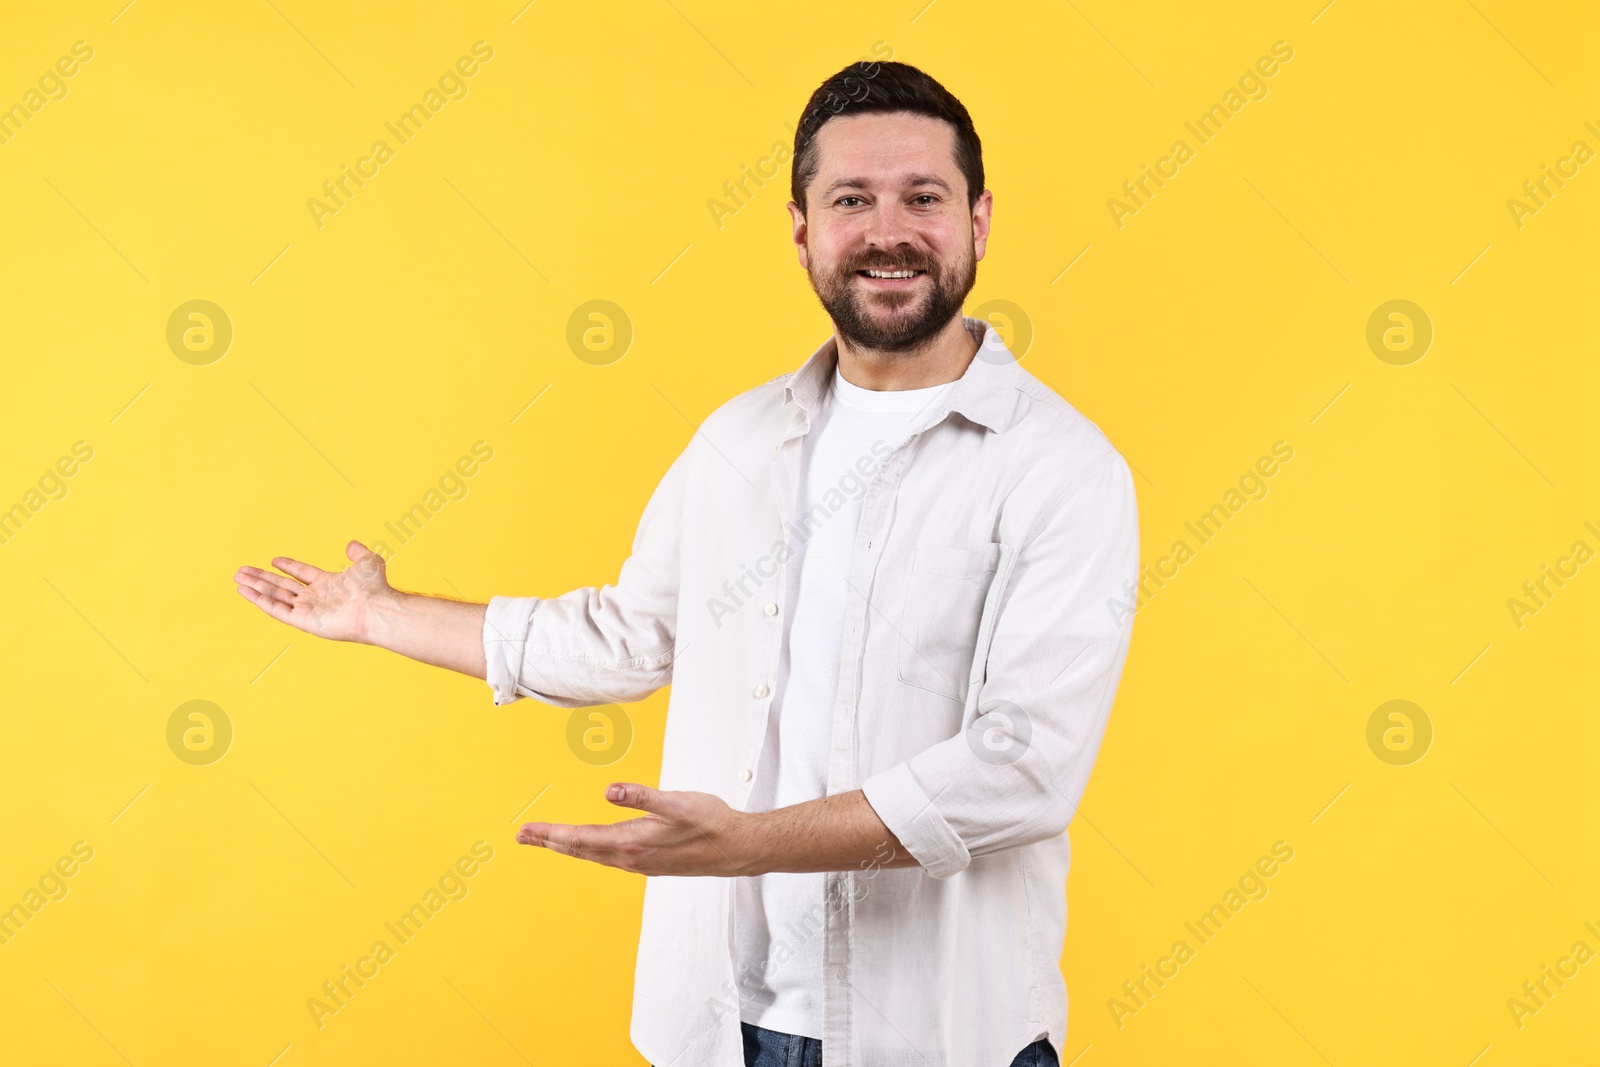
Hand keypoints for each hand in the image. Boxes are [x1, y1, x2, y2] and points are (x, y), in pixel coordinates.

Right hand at [234, 540, 394, 642]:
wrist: (376, 608)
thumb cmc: (374, 588)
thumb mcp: (367, 562)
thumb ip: (358, 552)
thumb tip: (351, 544)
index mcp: (328, 584)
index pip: (302, 574)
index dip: (288, 566)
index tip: (274, 560)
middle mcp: (316, 597)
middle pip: (282, 585)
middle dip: (262, 578)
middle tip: (242, 570)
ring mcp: (308, 610)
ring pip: (275, 596)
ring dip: (255, 587)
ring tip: (237, 578)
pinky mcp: (303, 621)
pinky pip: (276, 609)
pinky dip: (259, 600)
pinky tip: (245, 591)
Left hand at [517, 783, 764, 876]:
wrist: (737, 849)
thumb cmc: (710, 822)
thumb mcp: (678, 803)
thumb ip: (643, 796)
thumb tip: (609, 791)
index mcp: (631, 842)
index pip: (580, 838)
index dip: (551, 834)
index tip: (526, 830)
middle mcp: (630, 857)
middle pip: (580, 849)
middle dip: (550, 842)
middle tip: (522, 836)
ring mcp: (638, 863)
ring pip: (593, 855)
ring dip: (567, 847)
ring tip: (546, 840)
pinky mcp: (648, 862)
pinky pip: (607, 858)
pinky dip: (589, 850)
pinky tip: (588, 847)